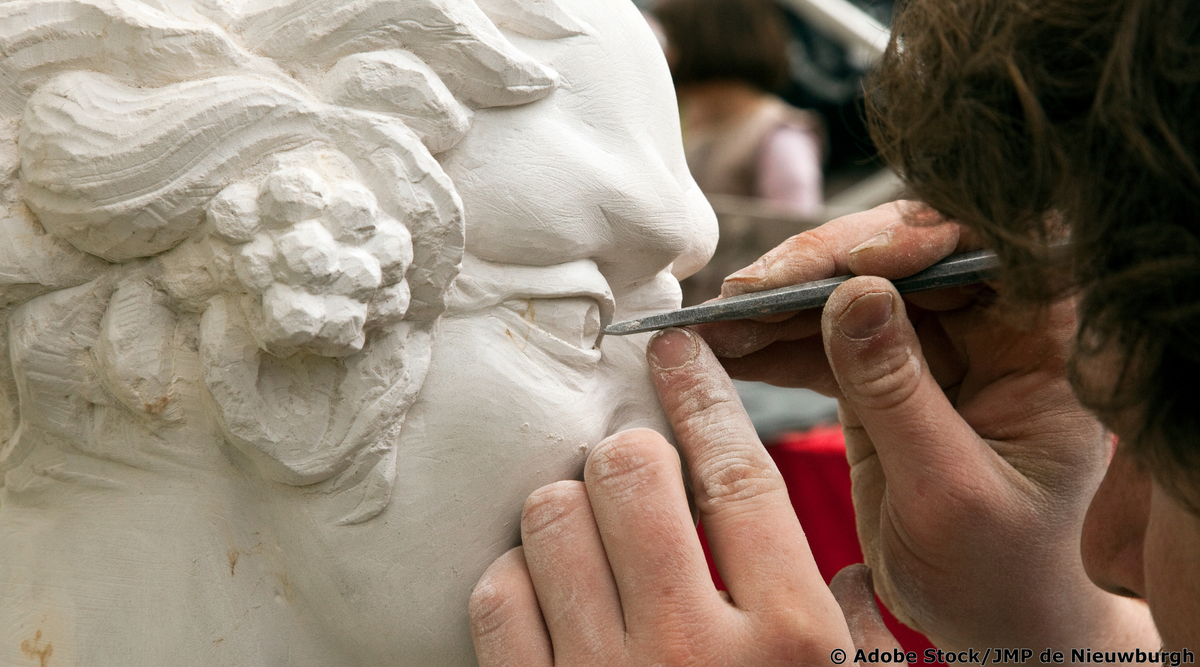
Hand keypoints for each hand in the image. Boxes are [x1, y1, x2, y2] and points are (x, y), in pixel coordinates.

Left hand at [469, 328, 899, 664]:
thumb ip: (854, 630)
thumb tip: (835, 554)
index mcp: (793, 642)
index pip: (739, 474)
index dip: (704, 394)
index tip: (678, 348)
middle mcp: (696, 654)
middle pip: (631, 474)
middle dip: (626, 454)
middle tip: (630, 469)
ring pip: (551, 521)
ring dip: (564, 509)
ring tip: (585, 529)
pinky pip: (497, 600)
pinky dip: (513, 579)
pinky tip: (542, 593)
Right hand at [698, 202, 1157, 647]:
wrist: (985, 617)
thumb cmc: (997, 567)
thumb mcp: (949, 489)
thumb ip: (900, 394)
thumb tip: (855, 295)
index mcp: (1041, 343)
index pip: (988, 250)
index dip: (918, 237)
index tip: (848, 263)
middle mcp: (989, 328)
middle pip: (901, 258)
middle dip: (818, 269)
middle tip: (744, 292)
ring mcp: (931, 347)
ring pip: (848, 293)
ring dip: (777, 305)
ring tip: (712, 323)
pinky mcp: (882, 373)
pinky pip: (820, 339)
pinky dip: (769, 345)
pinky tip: (721, 349)